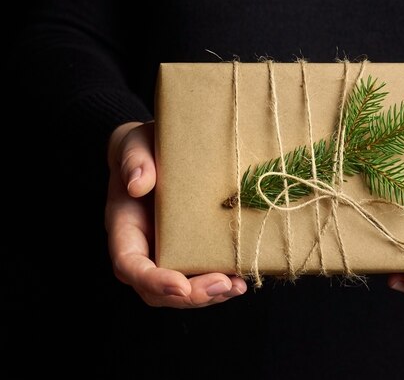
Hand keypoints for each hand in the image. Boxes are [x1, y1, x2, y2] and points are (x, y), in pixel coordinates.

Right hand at [105, 122, 246, 307]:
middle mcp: (144, 248)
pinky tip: (242, 279)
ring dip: (210, 295)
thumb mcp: (135, 143)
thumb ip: (134, 159)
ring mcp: (168, 253)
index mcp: (125, 228)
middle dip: (191, 295)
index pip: (130, 266)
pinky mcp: (191, 249)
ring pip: (183, 290)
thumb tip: (137, 184)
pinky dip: (221, 282)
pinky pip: (201, 275)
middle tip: (223, 285)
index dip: (153, 281)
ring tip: (237, 286)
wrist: (162, 149)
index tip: (180, 284)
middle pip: (158, 290)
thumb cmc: (144, 146)